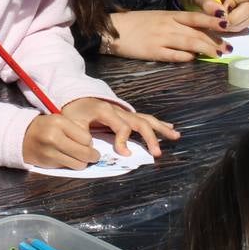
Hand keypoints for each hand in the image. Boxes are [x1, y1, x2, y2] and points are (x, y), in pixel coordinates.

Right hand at [24, 113, 99, 168]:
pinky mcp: (48, 164)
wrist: (22, 136)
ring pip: (78, 164)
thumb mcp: (59, 120)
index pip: (86, 138)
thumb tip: (91, 145)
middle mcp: (54, 137)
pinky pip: (68, 168)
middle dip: (92, 156)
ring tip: (81, 158)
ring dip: (83, 162)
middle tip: (94, 155)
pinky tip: (68, 159)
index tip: (88, 142)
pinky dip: (71, 165)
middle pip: (84, 153)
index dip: (89, 142)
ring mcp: (50, 152)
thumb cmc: (45, 127)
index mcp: (59, 122)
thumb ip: (75, 129)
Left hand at [62, 97, 179, 158]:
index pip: (122, 126)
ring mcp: (124, 112)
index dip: (123, 141)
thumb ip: (81, 135)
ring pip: (146, 119)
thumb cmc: (73, 110)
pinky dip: (158, 123)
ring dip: (161, 128)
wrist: (74, 95)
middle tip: (157, 153)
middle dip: (150, 137)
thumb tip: (93, 148)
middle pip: (139, 122)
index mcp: (106, 112)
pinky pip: (145, 118)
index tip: (124, 154)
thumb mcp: (72, 122)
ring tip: (175, 136)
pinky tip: (169, 128)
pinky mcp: (126, 115)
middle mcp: (119, 111)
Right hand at [105, 9, 230, 61]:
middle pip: (196, 32)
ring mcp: (161, 38)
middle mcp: (168, 25)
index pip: (195, 17)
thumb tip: (195, 33)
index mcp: (169, 15)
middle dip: (214, 40)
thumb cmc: (136, 23)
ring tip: (218, 54)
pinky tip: (194, 59)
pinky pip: (174, 55)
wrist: (112, 29)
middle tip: (228, 47)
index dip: (211, 20)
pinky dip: (186, 57)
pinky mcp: (153, 52)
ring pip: (189, 43)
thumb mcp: (157, 17)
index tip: (226, 23)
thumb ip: (175, 24)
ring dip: (206, 49)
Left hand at [178, 0, 248, 29]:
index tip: (218, 9)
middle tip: (217, 21)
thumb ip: (206, 2)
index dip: (232, 4)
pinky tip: (220, 26)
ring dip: (232, 26)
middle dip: (233, 19)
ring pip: (248, 21)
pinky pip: (243, 28)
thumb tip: (220, 13)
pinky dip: (231, 30)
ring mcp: (246, 9)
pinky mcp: (244, 20)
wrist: (193, 5)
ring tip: (217, 22)